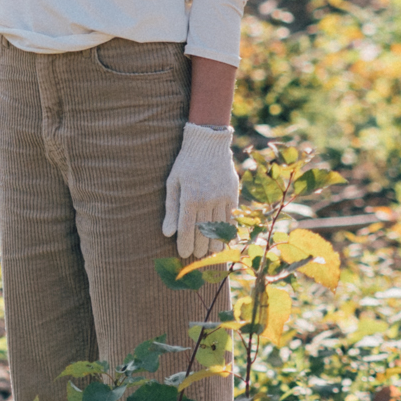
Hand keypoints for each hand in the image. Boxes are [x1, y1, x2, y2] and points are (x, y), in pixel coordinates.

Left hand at [161, 123, 239, 260]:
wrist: (208, 143)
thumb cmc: (185, 163)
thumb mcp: (172, 182)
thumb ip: (171, 208)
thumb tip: (167, 233)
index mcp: (190, 197)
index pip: (186, 228)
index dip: (184, 244)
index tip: (183, 254)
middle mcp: (207, 199)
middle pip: (203, 231)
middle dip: (199, 247)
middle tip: (196, 256)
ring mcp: (222, 197)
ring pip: (219, 227)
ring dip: (214, 242)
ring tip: (209, 253)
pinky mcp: (233, 194)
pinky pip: (231, 217)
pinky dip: (229, 231)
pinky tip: (226, 240)